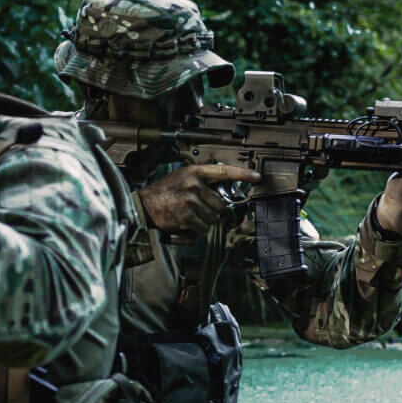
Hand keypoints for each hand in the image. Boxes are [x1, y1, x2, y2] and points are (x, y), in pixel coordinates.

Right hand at [137, 164, 261, 234]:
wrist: (144, 205)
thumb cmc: (164, 191)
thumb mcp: (181, 175)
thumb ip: (200, 175)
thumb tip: (221, 176)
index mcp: (195, 173)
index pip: (224, 171)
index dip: (243, 174)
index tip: (257, 177)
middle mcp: (194, 185)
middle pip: (221, 204)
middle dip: (213, 210)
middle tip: (199, 209)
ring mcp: (191, 202)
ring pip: (213, 218)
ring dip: (204, 221)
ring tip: (190, 215)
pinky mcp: (187, 218)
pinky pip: (203, 229)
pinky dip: (197, 230)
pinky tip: (186, 224)